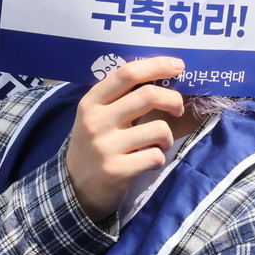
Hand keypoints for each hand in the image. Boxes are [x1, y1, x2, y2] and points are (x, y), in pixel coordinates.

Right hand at [65, 56, 184, 222]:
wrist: (76, 189)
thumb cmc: (97, 145)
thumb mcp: (99, 116)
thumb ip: (123, 97)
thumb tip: (164, 71)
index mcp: (92, 102)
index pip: (127, 73)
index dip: (157, 66)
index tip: (178, 66)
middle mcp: (95, 121)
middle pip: (149, 95)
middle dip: (174, 100)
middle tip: (178, 109)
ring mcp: (104, 147)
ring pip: (159, 129)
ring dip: (166, 138)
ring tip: (156, 144)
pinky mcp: (116, 171)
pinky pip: (156, 156)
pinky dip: (159, 159)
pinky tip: (146, 162)